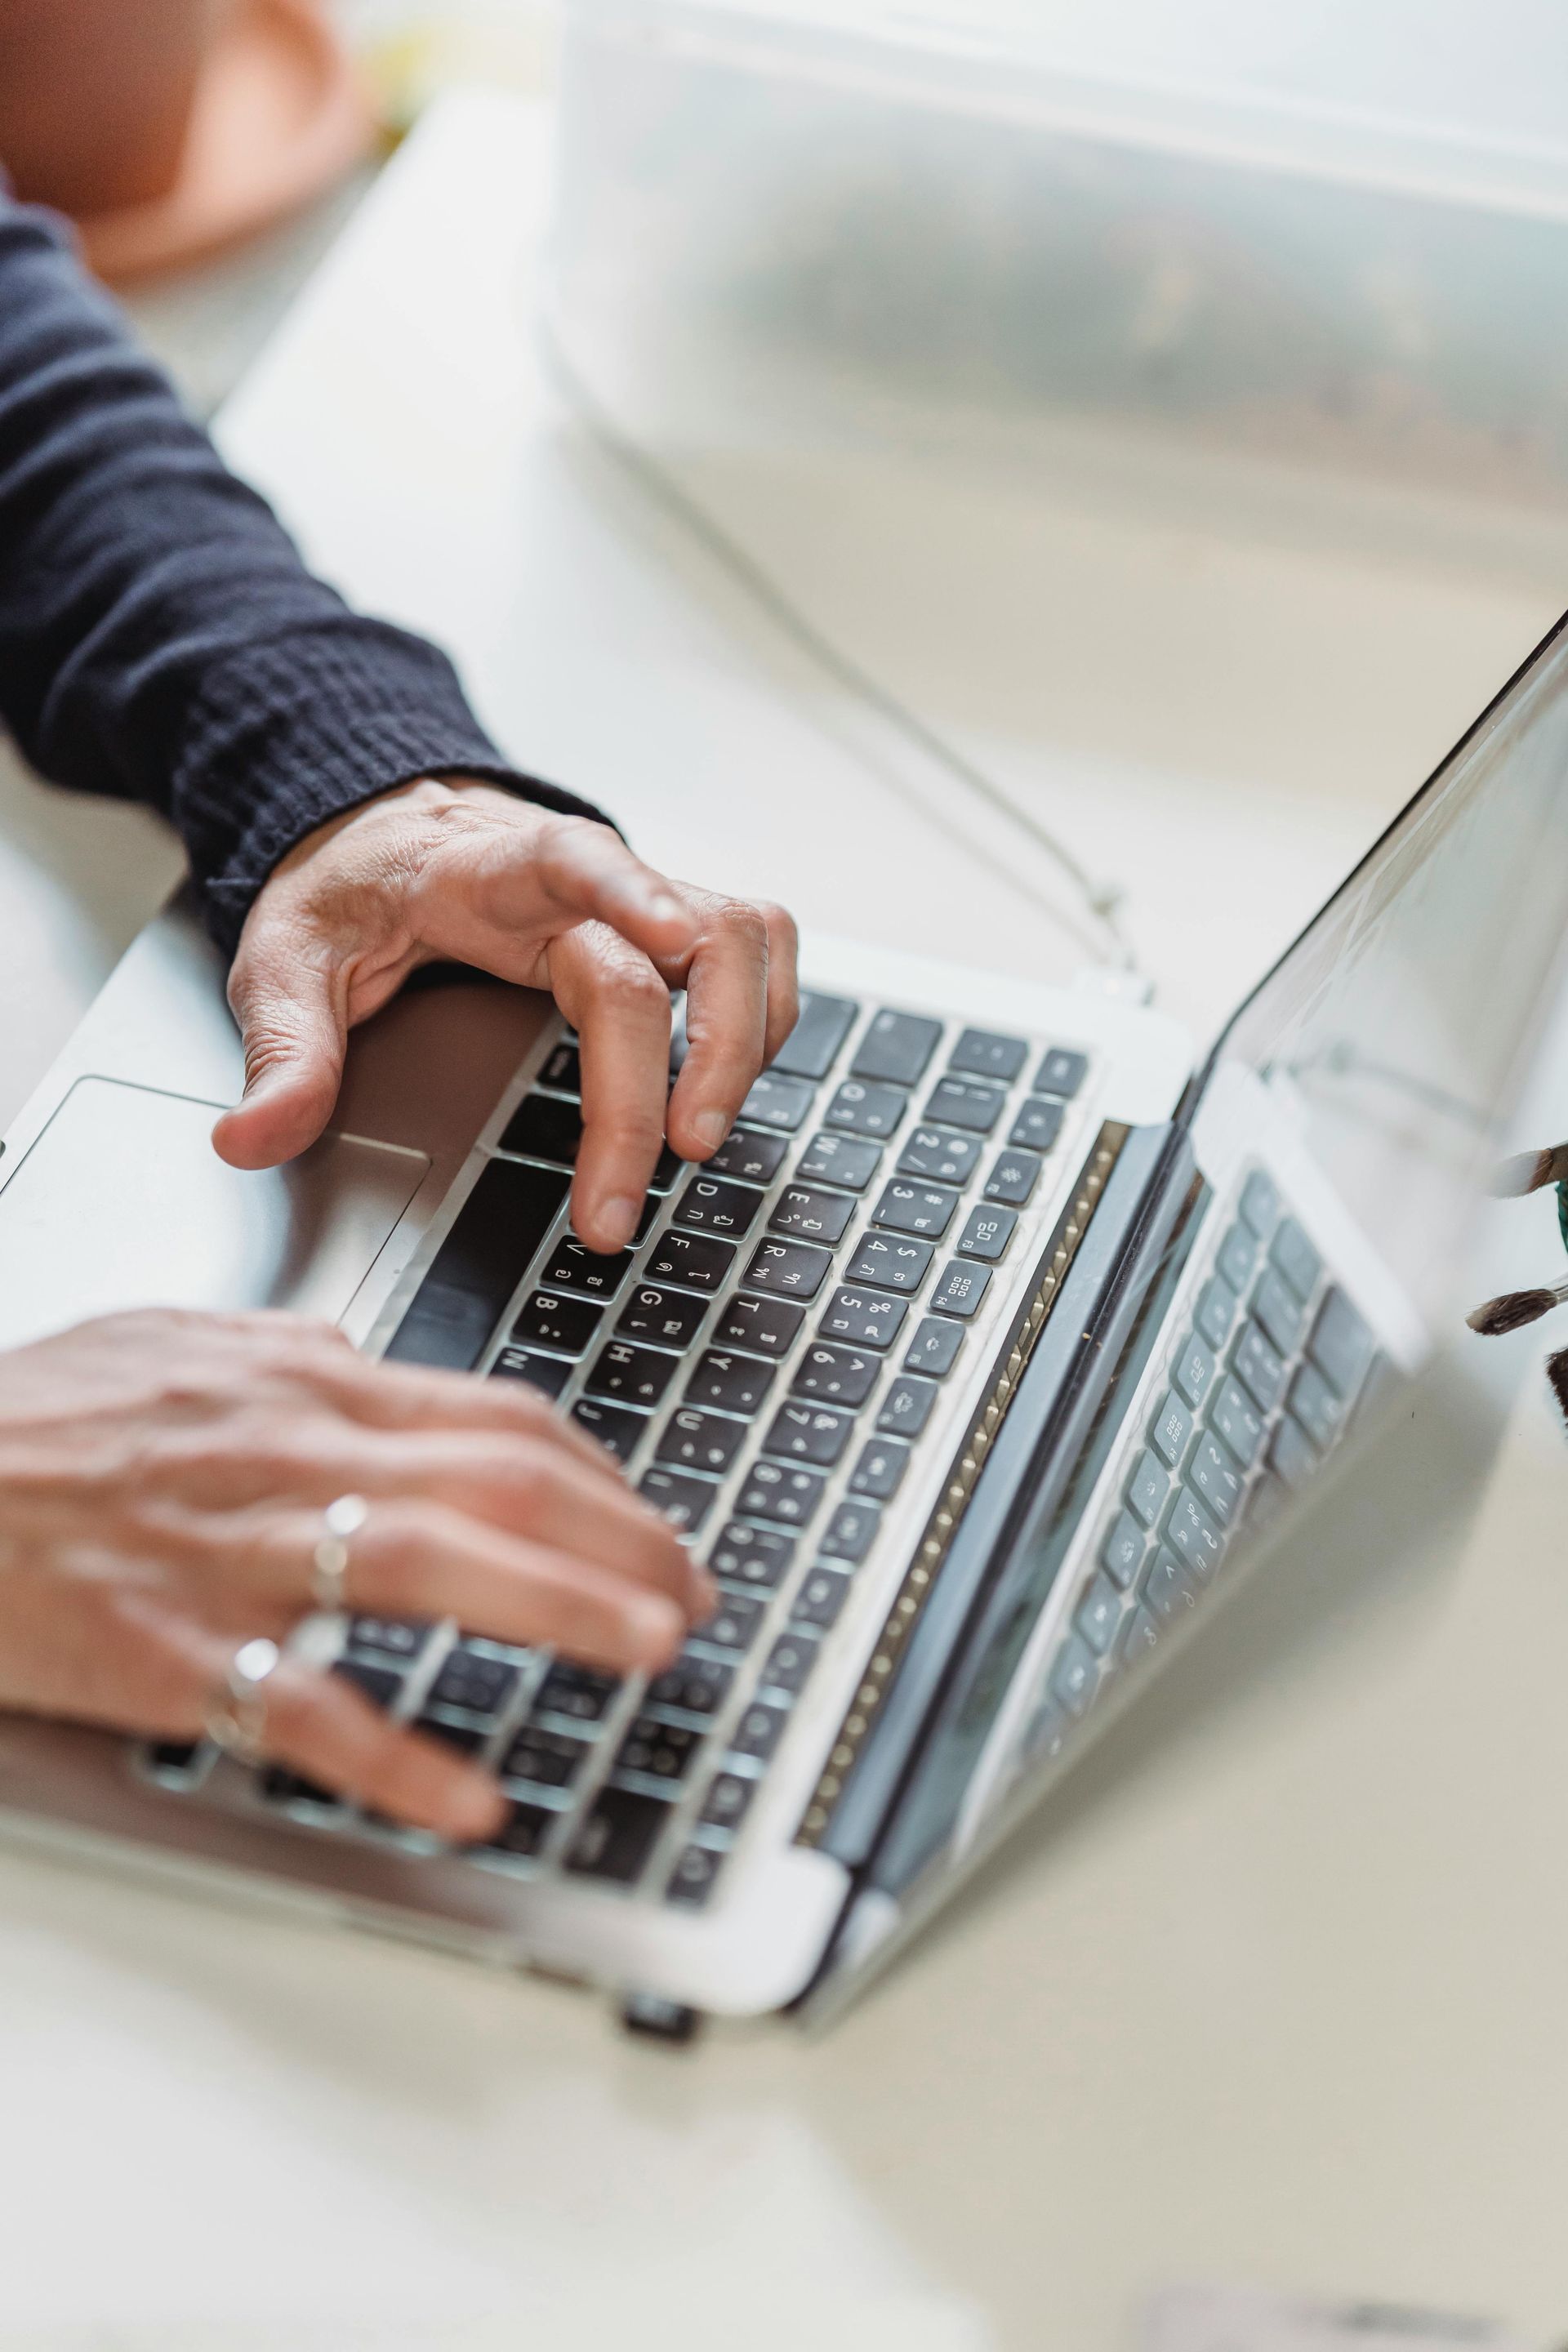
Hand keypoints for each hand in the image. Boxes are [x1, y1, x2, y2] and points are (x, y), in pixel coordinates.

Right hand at [0, 1308, 709, 1839]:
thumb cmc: (35, 1421)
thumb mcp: (178, 1346)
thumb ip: (295, 1355)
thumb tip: (380, 1361)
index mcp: (301, 1382)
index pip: (497, 1415)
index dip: (600, 1477)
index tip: (657, 1524)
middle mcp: (286, 1451)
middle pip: (494, 1477)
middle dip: (621, 1536)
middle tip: (699, 1591)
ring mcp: (230, 1549)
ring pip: (426, 1561)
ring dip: (556, 1607)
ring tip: (651, 1650)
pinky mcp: (165, 1647)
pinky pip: (299, 1707)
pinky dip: (395, 1755)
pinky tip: (471, 1799)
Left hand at [212, 780, 799, 1251]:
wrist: (387, 832)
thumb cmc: (351, 890)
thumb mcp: (284, 959)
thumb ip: (283, 1049)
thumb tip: (253, 1139)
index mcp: (491, 869)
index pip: (580, 863)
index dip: (638, 896)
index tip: (674, 944)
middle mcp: (586, 875)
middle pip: (685, 946)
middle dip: (694, 1059)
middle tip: (669, 1162)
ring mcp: (641, 896)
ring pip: (748, 938)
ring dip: (749, 1040)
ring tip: (702, 1139)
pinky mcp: (673, 925)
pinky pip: (757, 955)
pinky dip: (764, 1022)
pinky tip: (722, 1088)